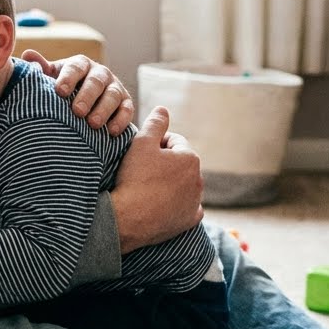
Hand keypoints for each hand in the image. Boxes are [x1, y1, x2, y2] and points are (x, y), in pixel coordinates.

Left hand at [21, 49, 133, 135]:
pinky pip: (127, 110)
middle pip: (96, 81)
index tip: (60, 91)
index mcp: (80, 65)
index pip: (75, 68)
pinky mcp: (126, 103)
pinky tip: (111, 132)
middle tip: (77, 111)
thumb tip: (27, 54)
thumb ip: (42, 69)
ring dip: (104, 109)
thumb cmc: (65, 90)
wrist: (87, 103)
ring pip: (113, 95)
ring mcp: (115, 87)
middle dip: (87, 96)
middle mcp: (100, 73)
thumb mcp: (53, 78)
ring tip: (93, 124)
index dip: (68, 78)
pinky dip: (121, 120)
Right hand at [110, 106, 204, 252]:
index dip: (156, 144)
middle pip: (180, 164)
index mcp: (190, 158)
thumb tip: (163, 109)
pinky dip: (179, 205)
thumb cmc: (135, 178)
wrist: (129, 218)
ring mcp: (195, 201)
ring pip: (185, 185)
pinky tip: (164, 205)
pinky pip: (188, 208)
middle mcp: (199, 179)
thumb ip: (155, 123)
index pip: (174, 142)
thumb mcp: (141, 144)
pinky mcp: (189, 220)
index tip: (141, 153)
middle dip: (166, 164)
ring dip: (172, 184)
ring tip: (150, 188)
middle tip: (143, 170)